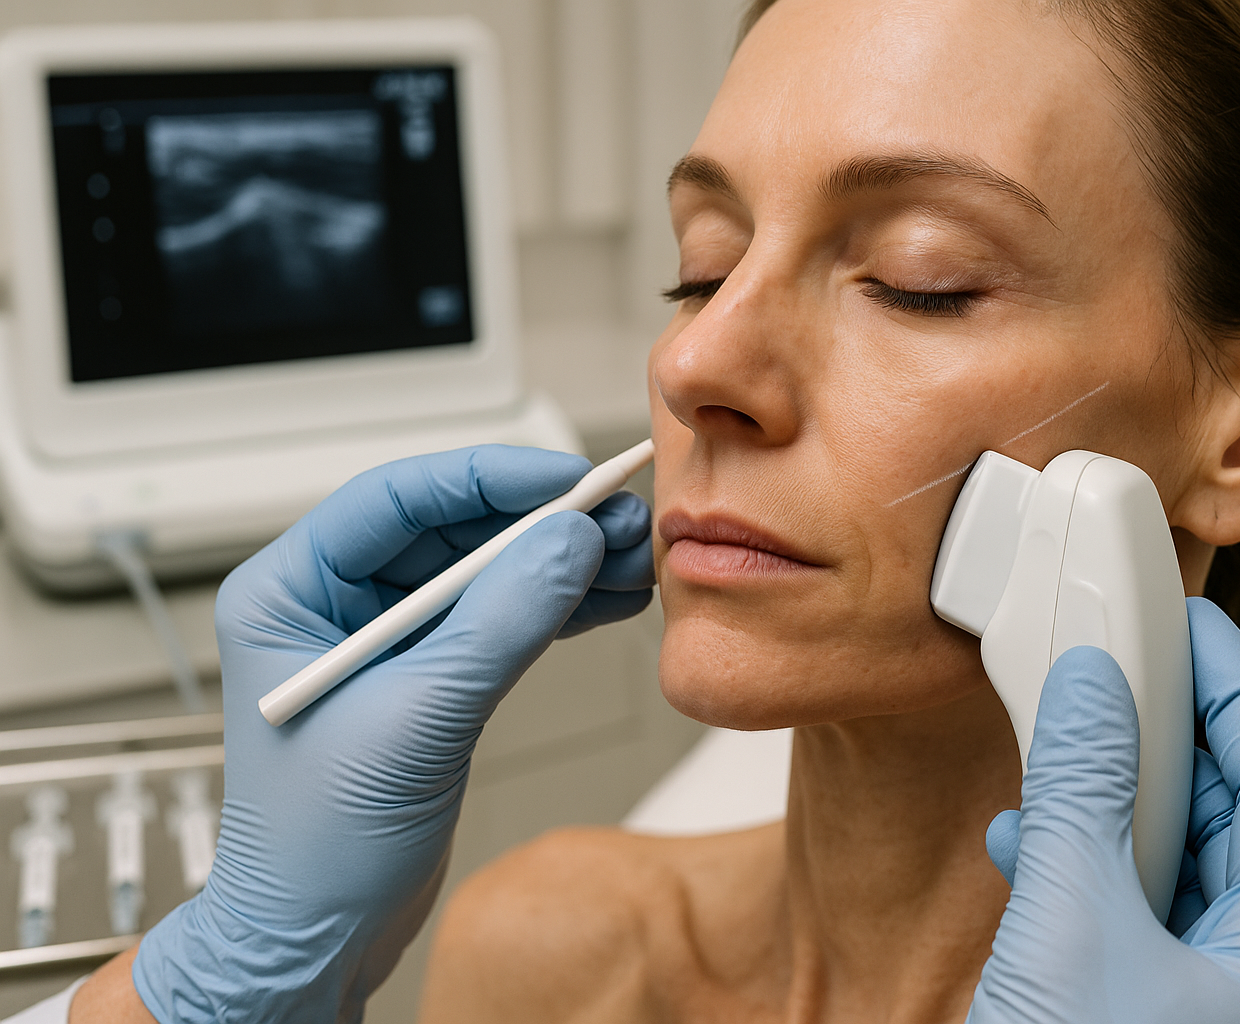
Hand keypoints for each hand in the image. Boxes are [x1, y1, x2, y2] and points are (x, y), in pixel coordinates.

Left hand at [130, 446, 654, 1023]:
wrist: (318, 941)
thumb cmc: (316, 849)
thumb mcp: (414, 722)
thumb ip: (498, 624)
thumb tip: (569, 543)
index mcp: (291, 593)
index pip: (399, 498)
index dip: (491, 479)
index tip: (568, 479)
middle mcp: (336, 605)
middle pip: (453, 529)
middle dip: (540, 523)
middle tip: (620, 518)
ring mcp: (387, 644)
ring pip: (486, 573)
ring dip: (559, 565)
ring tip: (632, 559)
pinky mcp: (431, 681)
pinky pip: (501, 620)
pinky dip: (556, 610)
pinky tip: (608, 602)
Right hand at [969, 597, 1239, 1023]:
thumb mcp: (1071, 921)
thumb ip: (1081, 795)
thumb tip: (1089, 685)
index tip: (1195, 627)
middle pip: (1226, 814)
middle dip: (1163, 739)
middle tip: (1120, 668)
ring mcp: (1189, 991)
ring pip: (1164, 858)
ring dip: (1105, 800)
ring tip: (1060, 745)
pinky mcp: (1125, 1001)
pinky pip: (1114, 904)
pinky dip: (1069, 861)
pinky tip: (1021, 837)